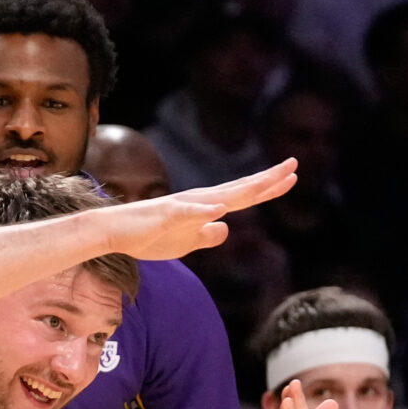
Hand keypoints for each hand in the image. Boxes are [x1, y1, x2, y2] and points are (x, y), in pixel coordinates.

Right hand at [92, 160, 300, 261]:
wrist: (112, 233)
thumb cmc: (147, 236)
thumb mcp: (185, 243)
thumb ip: (206, 236)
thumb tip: (225, 228)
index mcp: (204, 208)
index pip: (243, 196)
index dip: (268, 188)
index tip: (292, 177)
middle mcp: (198, 201)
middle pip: (239, 190)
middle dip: (267, 180)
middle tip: (295, 165)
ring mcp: (182, 207)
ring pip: (220, 196)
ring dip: (245, 189)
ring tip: (269, 181)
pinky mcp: (164, 216)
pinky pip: (187, 213)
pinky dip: (204, 211)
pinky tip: (221, 209)